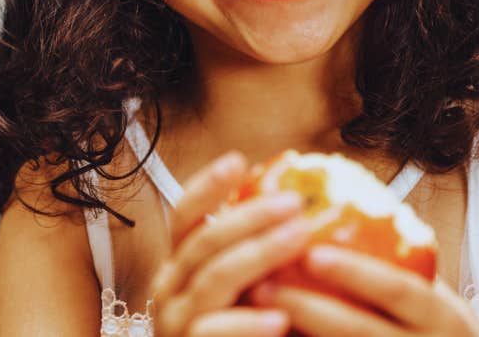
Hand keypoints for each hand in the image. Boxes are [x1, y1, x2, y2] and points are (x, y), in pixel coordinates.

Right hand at [150, 151, 315, 336]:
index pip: (184, 217)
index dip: (208, 186)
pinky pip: (213, 333)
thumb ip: (259, 254)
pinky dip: (247, 324)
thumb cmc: (242, 332)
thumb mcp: (246, 287)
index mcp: (179, 266)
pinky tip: (280, 316)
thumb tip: (309, 208)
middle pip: (203, 241)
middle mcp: (169, 290)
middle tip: (295, 202)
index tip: (239, 160)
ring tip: (300, 237)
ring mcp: (175, 325)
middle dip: (250, 215)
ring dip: (259, 254)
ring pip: (212, 279)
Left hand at [248, 244, 478, 336]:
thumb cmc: (434, 329)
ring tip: (252, 310)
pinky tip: (267, 335)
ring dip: (294, 333)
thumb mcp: (432, 297)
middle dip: (308, 308)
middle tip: (262, 283)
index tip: (312, 253)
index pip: (398, 290)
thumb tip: (333, 211)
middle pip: (359, 331)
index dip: (355, 273)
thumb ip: (398, 264)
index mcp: (440, 317)